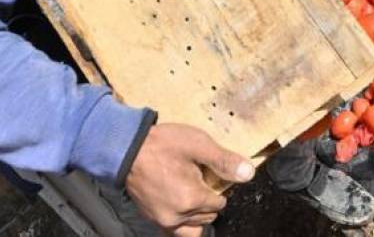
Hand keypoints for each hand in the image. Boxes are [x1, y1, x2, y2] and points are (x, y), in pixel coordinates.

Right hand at [124, 123, 254, 233]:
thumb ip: (224, 161)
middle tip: (198, 179)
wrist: (125, 148)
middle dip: (208, 200)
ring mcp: (163, 221)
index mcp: (191, 199)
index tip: (208, 173)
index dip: (218, 186)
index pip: (220, 203)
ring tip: (191, 191)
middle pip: (208, 216)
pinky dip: (183, 221)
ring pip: (193, 227)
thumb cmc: (162, 144)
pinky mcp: (152, 219)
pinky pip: (176, 231)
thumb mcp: (198, 145)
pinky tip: (181, 203)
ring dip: (197, 213)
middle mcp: (177, 217)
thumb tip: (248, 173)